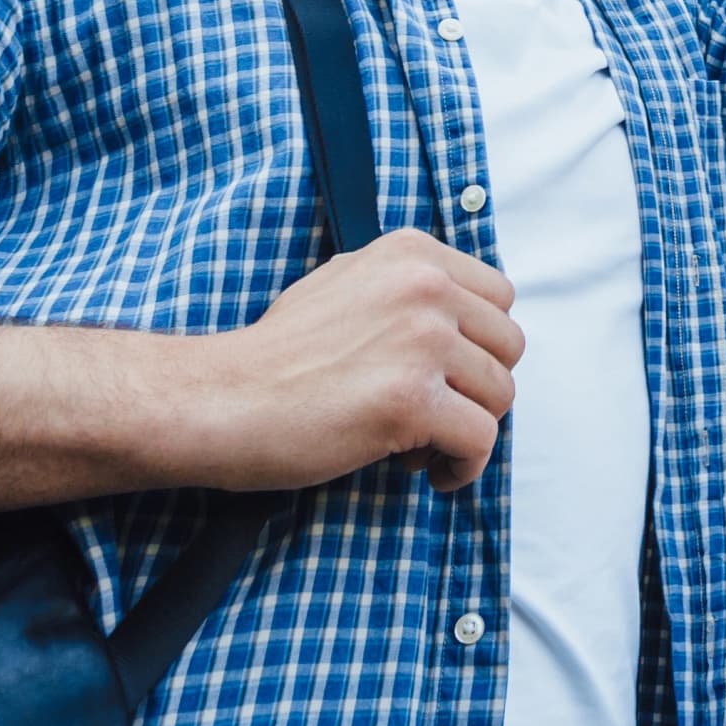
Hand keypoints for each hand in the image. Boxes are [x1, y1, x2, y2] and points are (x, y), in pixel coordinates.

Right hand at [177, 229, 523, 494]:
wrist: (217, 399)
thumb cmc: (273, 356)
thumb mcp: (344, 285)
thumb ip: (406, 290)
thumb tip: (464, 317)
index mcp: (411, 253)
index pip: (500, 297)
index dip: (478, 345)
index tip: (445, 373)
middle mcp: (424, 286)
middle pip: (508, 347)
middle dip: (478, 388)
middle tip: (431, 413)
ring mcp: (421, 341)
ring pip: (500, 395)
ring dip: (467, 428)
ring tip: (417, 442)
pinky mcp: (412, 400)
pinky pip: (480, 441)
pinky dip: (462, 466)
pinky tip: (427, 472)